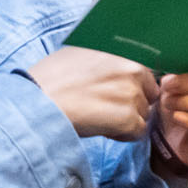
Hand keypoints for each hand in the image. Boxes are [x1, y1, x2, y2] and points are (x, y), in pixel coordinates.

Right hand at [28, 46, 157, 141]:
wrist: (39, 102)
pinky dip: (122, 135)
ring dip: (125, 120)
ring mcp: (132, 94)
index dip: (130, 86)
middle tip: (104, 107)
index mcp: (122, 51)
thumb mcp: (80, 52)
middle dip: (132, 104)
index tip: (113, 93)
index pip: (145, 73)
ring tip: (98, 116)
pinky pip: (137, 133)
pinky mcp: (128, 118)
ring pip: (143, 115)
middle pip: (148, 95)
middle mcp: (132, 69)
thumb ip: (105, 57)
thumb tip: (115, 61)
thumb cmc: (51, 78)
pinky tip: (101, 127)